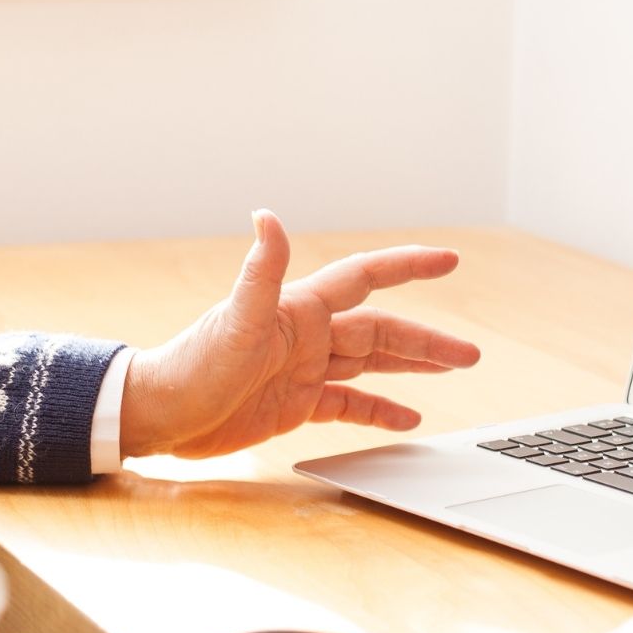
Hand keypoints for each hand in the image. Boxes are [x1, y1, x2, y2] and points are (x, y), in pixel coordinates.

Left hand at [118, 210, 480, 458]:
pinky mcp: (295, 403)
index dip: (406, 266)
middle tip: (470, 354)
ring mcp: (303, 369)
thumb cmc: (192, 366)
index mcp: (300, 309)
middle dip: (426, 340)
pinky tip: (408, 418)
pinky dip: (378, 408)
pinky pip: (349, 403)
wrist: (161, 414)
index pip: (365, 278)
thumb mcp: (235, 322)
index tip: (449, 260)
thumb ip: (260, 271)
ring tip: (454, 371)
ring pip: (371, 363)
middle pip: (381, 330)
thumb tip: (267, 215)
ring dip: (412, 367)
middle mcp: (308, 335)